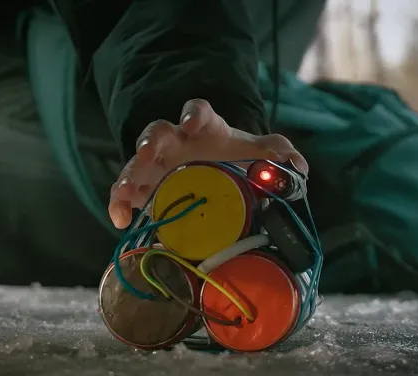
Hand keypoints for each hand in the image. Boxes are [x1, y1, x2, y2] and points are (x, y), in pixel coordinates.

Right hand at [108, 98, 307, 228]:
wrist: (206, 167)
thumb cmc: (228, 155)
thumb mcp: (252, 151)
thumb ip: (275, 154)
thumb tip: (298, 167)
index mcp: (202, 128)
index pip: (196, 112)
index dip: (192, 115)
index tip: (190, 124)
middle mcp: (172, 141)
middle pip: (156, 133)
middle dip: (150, 142)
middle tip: (147, 153)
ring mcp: (153, 163)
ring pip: (135, 165)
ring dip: (129, 177)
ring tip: (126, 194)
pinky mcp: (142, 186)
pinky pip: (124, 193)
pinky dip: (119, 205)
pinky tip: (120, 221)